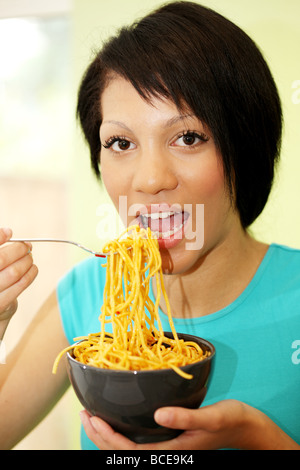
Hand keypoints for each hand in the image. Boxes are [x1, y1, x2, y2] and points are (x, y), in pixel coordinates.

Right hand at [0, 228, 37, 324]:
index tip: (9, 233)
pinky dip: (30, 274)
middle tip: (26, 246)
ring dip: (26, 261)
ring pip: (14, 272)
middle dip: (18, 249)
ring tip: (30, 257)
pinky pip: (20, 285)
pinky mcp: (0, 304)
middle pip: (1, 259)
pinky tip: (32, 268)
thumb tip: (11, 234)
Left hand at [80, 399, 299, 449]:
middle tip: (83, 413)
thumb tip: (158, 414)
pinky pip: (137, 438)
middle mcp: (165, 452)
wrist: (244, 427)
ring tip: (91, 415)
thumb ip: (185, 418)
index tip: (92, 418)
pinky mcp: (168, 438)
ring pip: (127, 447)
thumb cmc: (230, 420)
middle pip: (123, 452)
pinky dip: (121, 430)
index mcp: (172, 452)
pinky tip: (116, 416)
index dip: (108, 438)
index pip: (130, 452)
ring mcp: (165, 446)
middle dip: (99, 436)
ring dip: (107, 434)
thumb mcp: (211, 418)